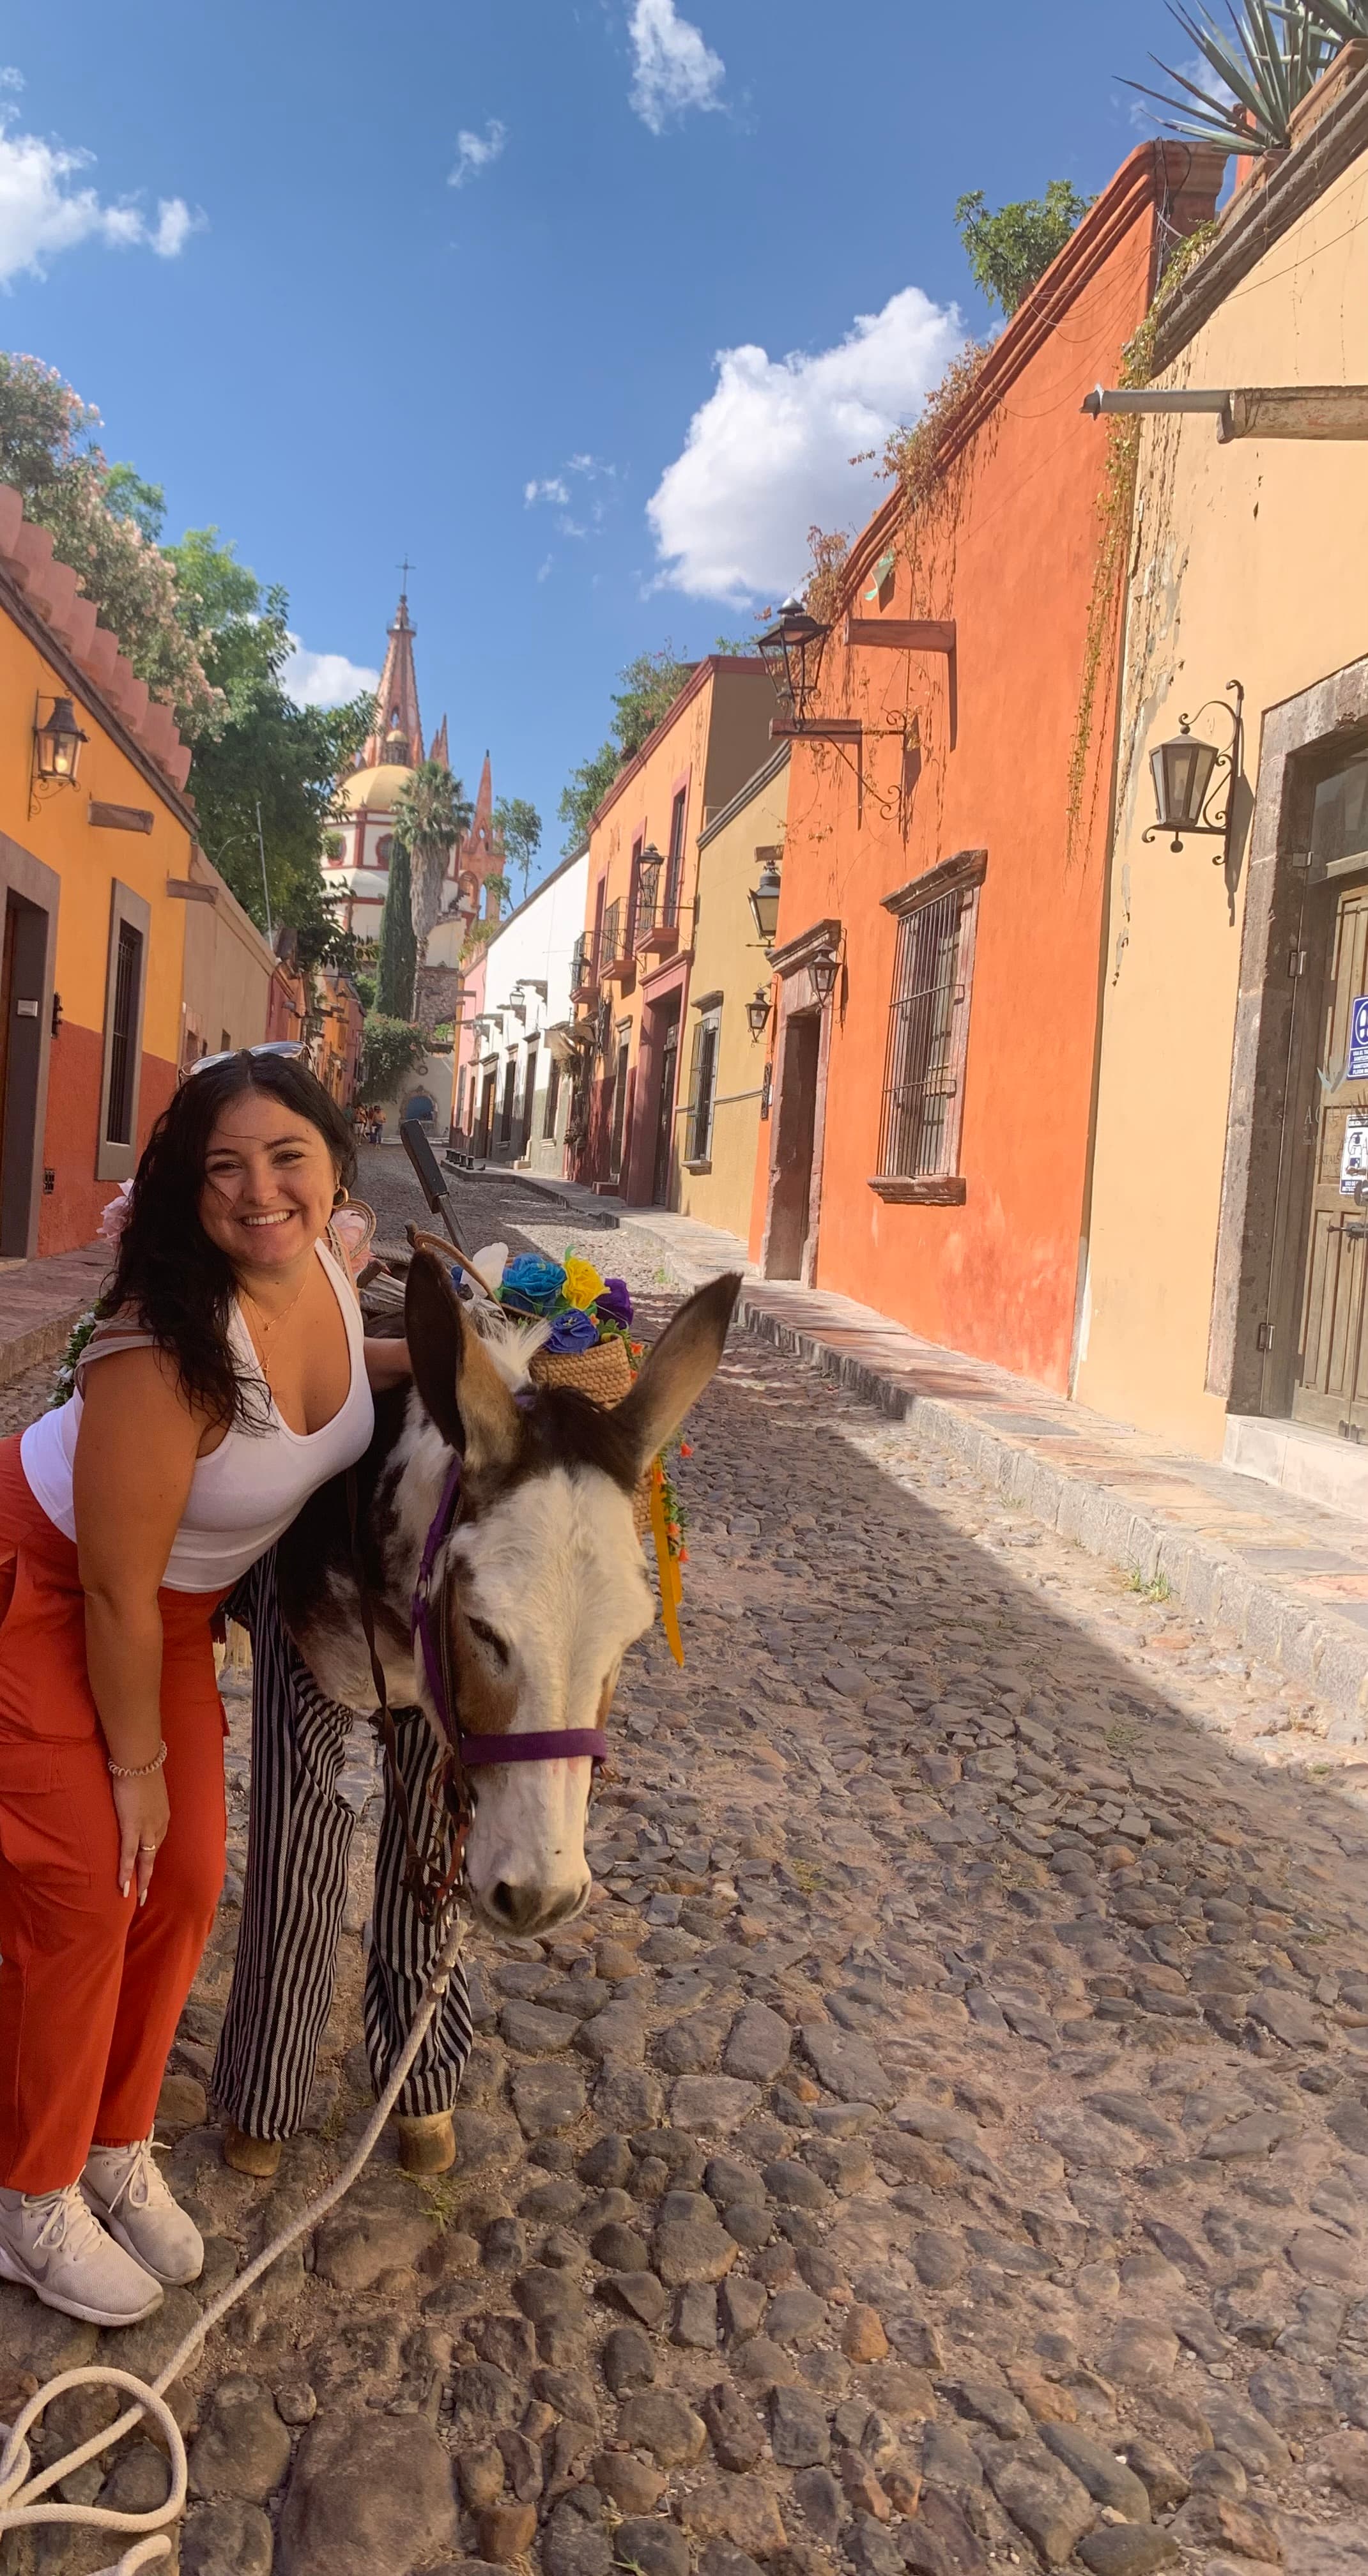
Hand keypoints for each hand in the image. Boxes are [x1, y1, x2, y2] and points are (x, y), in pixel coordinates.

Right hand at [111, 1771, 169, 1905]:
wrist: (139, 1760)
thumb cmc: (142, 1767)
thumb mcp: (148, 1787)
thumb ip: (144, 1797)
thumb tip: (138, 1797)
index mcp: (163, 1815)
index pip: (157, 1841)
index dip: (151, 1855)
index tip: (147, 1867)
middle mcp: (159, 1825)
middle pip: (153, 1855)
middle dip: (148, 1875)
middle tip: (145, 1894)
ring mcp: (146, 1827)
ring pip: (144, 1860)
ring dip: (140, 1879)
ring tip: (136, 1896)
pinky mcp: (132, 1827)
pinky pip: (128, 1854)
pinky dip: (126, 1871)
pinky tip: (123, 1886)